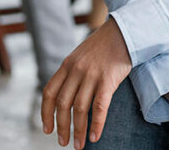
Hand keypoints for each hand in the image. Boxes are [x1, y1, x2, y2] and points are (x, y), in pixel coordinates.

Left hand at [41, 19, 132, 148]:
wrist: (123, 31)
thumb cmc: (103, 46)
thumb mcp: (80, 55)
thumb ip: (71, 73)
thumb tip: (66, 98)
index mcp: (66, 65)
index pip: (49, 92)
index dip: (46, 113)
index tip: (47, 129)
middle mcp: (76, 70)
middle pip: (63, 104)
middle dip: (62, 127)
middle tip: (63, 142)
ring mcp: (91, 75)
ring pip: (80, 109)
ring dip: (78, 130)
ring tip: (78, 145)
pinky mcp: (108, 79)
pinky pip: (99, 107)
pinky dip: (96, 124)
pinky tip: (94, 137)